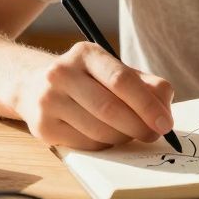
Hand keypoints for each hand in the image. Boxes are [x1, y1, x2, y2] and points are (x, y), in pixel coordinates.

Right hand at [14, 42, 174, 150]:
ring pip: (99, 130)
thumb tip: (165, 109)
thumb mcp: (113, 70)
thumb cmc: (87, 80)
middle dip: (139, 126)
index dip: (147, 105)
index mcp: (85, 53)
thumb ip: (145, 85)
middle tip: (154, 134)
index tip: (165, 122)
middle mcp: (62, 73)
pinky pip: (86, 144)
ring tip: (130, 132)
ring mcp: (48, 101)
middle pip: (110, 108)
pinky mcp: (43, 127)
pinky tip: (107, 135)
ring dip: (124, 137)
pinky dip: (105, 144)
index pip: (122, 80)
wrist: (33, 85)